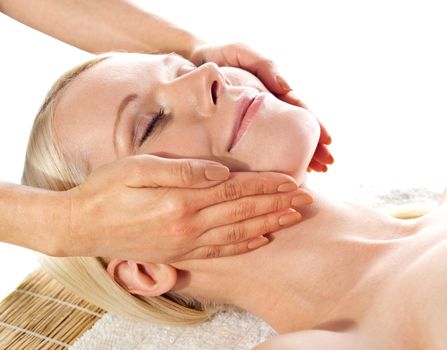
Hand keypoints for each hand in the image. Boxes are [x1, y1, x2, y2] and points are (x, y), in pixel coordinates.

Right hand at [54, 155, 311, 262]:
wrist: (82, 227)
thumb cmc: (106, 190)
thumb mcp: (137, 168)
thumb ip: (180, 169)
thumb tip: (219, 169)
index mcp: (180, 199)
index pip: (235, 188)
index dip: (266, 184)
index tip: (293, 180)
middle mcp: (188, 224)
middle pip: (243, 211)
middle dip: (278, 203)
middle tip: (307, 200)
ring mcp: (186, 242)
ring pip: (239, 232)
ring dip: (269, 223)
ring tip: (294, 217)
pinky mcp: (180, 252)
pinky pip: (221, 250)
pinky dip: (245, 244)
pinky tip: (262, 239)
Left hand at [189, 42, 333, 171]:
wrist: (188, 64)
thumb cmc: (217, 56)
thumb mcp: (240, 53)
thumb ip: (263, 64)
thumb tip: (285, 87)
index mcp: (270, 92)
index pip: (298, 110)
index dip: (314, 125)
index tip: (328, 141)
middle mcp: (264, 110)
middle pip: (294, 130)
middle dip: (312, 147)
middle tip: (326, 165)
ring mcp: (251, 122)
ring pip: (279, 143)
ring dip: (298, 157)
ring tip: (313, 174)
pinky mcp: (234, 132)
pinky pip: (256, 149)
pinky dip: (270, 162)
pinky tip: (280, 175)